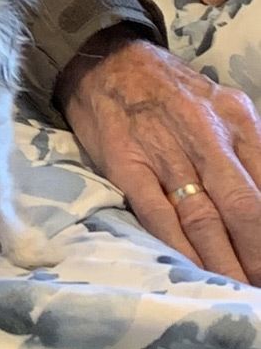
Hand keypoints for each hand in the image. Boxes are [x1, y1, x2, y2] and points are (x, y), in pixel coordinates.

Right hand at [58, 36, 260, 282]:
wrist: (104, 58)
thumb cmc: (168, 89)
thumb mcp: (221, 106)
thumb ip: (247, 150)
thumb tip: (259, 200)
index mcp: (237, 117)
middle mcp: (205, 133)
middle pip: (243, 207)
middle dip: (256, 255)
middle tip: (259, 286)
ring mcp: (163, 149)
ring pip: (204, 218)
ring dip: (223, 263)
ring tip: (236, 290)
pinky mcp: (126, 162)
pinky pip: (158, 214)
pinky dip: (179, 248)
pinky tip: (192, 272)